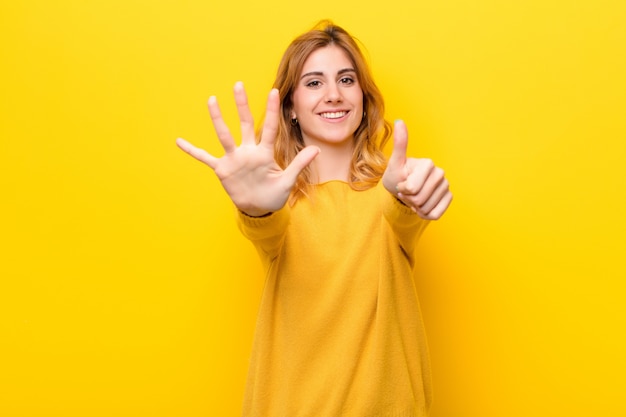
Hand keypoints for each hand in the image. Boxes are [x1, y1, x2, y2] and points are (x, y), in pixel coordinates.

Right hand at [176, 82, 319, 215]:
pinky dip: (193, 150)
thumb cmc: (274, 195)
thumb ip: (299, 164)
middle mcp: (248, 151)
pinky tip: (179, 141)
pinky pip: (205, 158)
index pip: (269, 128)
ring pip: (224, 134)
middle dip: (242, 105)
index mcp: (265, 153)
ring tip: (212, 100)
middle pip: (244, 123)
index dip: (271, 111)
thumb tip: (317, 149)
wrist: (259, 209)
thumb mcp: (288, 181)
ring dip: (218, 118)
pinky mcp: (223, 169)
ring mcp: (234, 159)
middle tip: (238, 84)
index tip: (274, 92)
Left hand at [382, 120, 451, 219]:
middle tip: (406, 192)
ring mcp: (446, 185)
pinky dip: (425, 214)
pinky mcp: (449, 197)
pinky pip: (435, 214)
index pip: (411, 189)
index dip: (402, 191)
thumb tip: (399, 121)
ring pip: (427, 208)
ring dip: (416, 207)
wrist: (403, 188)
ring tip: (413, 198)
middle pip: (419, 199)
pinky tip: (421, 205)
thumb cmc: (397, 175)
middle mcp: (440, 173)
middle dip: (409, 199)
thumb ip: (400, 144)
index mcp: (428, 164)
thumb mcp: (394, 162)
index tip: (401, 184)